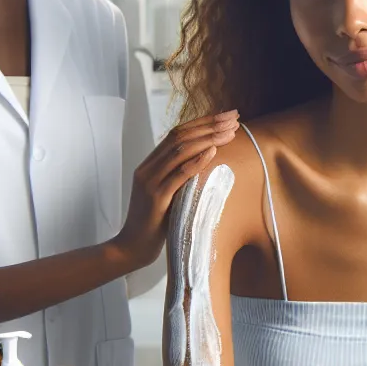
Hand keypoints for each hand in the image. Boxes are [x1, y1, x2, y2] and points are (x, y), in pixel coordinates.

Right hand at [113, 109, 238, 267]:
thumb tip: (206, 164)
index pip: (177, 134)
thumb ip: (179, 178)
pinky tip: (213, 151)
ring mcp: (149, 182)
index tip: (226, 117)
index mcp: (149, 165)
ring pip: (179, 151)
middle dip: (209, 125)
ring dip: (208, 138)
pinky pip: (178, 174)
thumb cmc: (154, 224)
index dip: (202, 123)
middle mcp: (147, 169)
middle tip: (234, 117)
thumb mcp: (168, 195)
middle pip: (179, 137)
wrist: (132, 248)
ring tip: (230, 131)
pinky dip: (197, 161)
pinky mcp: (156, 198)